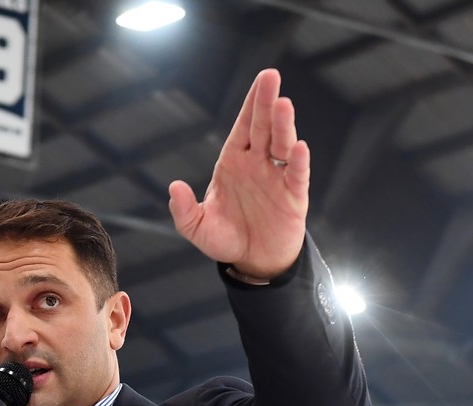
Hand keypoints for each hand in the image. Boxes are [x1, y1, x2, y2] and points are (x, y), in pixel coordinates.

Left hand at [167, 68, 309, 279]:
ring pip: (281, 144)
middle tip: (271, 76)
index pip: (243, 127)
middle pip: (263, 126)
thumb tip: (174, 187)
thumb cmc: (226, 238)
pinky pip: (296, 175)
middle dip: (266, 101)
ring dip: (283, 124)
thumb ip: (183, 210)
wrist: (253, 261)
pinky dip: (297, 161)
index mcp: (234, 162)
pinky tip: (298, 147)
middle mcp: (257, 163)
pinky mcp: (293, 196)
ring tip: (283, 104)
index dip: (251, 104)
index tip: (261, 80)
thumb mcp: (197, 227)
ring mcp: (276, 177)